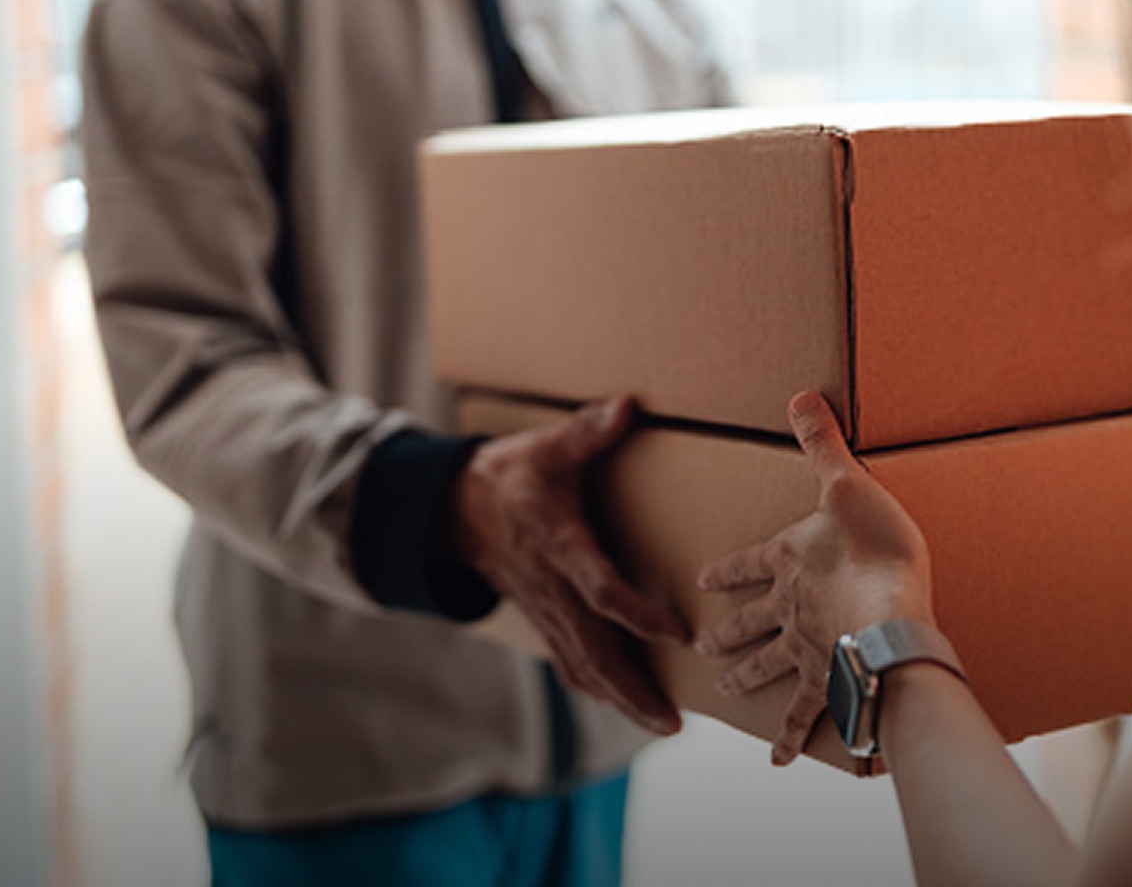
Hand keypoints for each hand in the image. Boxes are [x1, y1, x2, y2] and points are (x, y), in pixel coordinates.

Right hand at [452, 396, 686, 735]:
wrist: (454, 509)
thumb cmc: (511, 475)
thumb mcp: (547, 446)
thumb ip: (588, 431)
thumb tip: (628, 406)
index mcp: (557, 543)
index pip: (598, 587)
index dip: (635, 612)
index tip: (677, 631)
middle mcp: (550, 587)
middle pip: (593, 649)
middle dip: (632, 689)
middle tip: (672, 723)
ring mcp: (544, 609)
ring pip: (582, 665)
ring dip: (621, 700)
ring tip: (663, 725)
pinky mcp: (543, 619)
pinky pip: (569, 662)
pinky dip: (597, 688)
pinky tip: (626, 707)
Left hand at [694, 391, 933, 764]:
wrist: (891, 613)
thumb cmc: (874, 548)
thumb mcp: (847, 484)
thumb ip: (822, 443)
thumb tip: (799, 394)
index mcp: (786, 559)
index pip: (746, 562)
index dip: (724, 569)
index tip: (700, 579)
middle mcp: (787, 606)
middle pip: (751, 620)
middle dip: (728, 632)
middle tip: (703, 648)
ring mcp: (803, 647)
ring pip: (769, 665)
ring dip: (748, 677)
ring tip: (727, 690)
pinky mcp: (827, 679)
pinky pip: (806, 714)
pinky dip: (791, 739)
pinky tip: (777, 762)